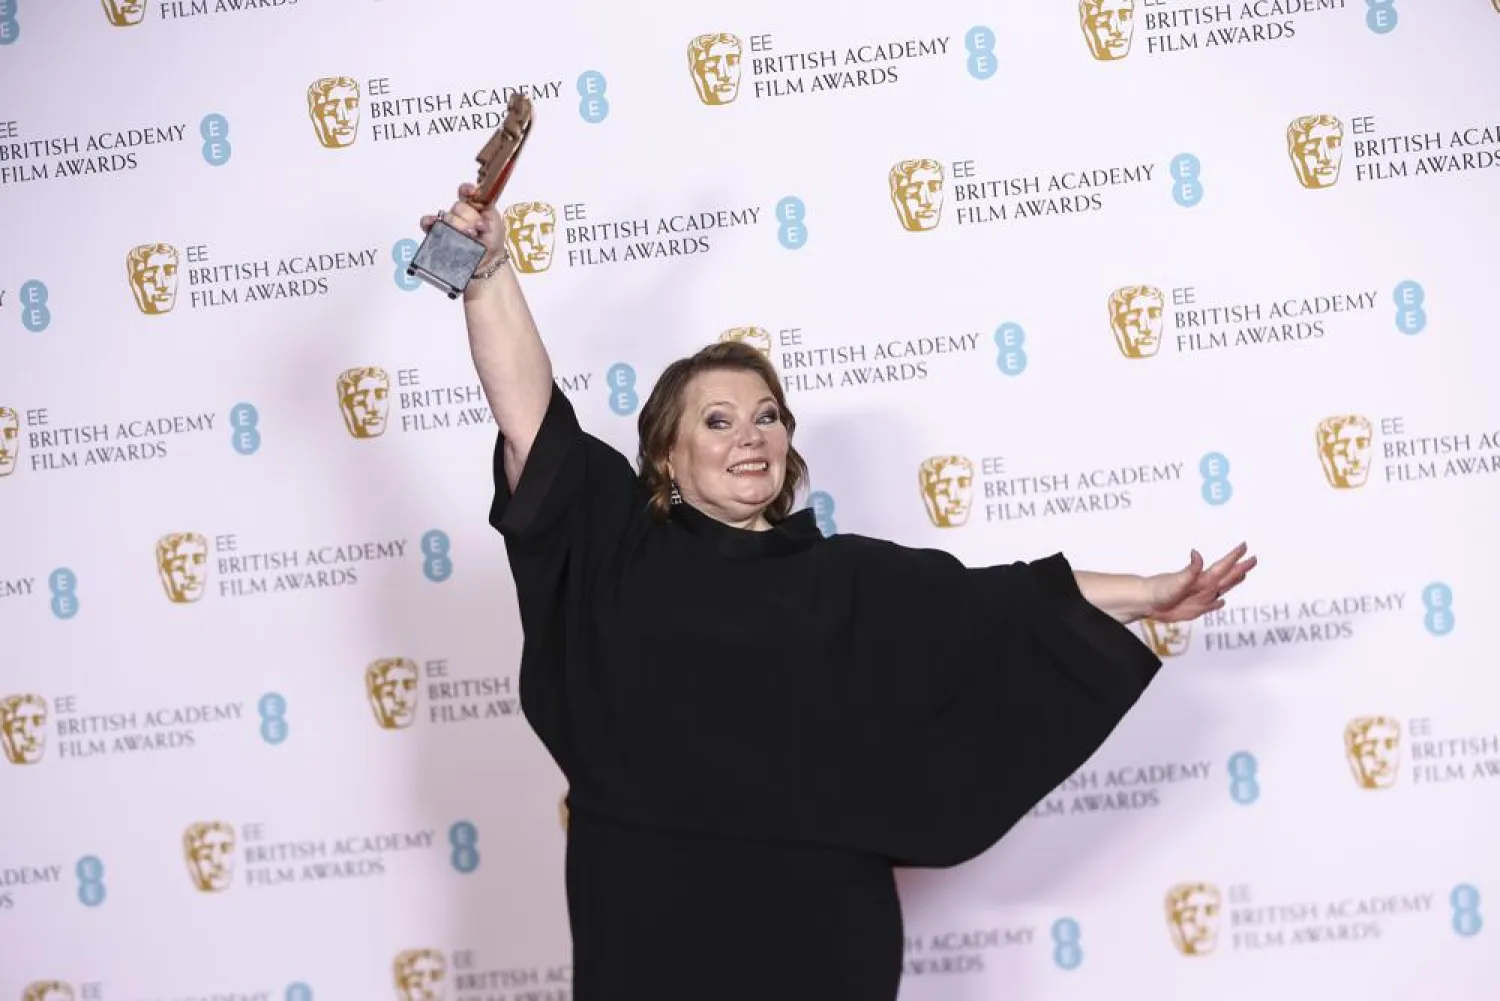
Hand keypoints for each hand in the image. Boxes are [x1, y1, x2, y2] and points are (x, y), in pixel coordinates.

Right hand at [419, 183, 505, 269]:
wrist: (487, 260)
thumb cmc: (492, 240)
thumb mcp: (495, 219)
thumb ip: (487, 205)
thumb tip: (476, 195)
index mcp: (472, 206)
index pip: (465, 192)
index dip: (467, 190)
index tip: (473, 192)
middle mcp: (459, 213)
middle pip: (458, 206)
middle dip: (469, 218)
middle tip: (478, 230)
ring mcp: (447, 222)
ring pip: (447, 216)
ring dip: (458, 226)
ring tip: (469, 236)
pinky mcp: (438, 233)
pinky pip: (427, 222)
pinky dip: (429, 221)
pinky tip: (435, 224)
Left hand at [1142, 543, 1256, 622]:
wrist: (1147, 602)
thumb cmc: (1160, 589)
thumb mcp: (1178, 579)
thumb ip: (1191, 569)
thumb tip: (1196, 552)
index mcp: (1202, 579)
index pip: (1222, 566)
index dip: (1234, 557)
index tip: (1244, 546)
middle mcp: (1203, 586)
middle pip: (1227, 576)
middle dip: (1240, 568)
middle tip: (1253, 559)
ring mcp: (1200, 597)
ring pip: (1222, 589)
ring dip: (1234, 582)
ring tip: (1243, 574)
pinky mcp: (1194, 608)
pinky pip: (1210, 606)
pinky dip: (1217, 603)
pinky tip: (1221, 601)